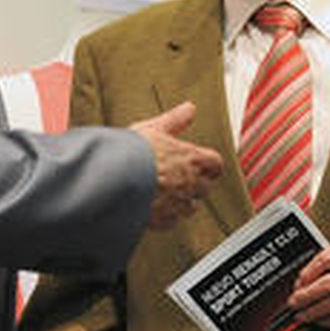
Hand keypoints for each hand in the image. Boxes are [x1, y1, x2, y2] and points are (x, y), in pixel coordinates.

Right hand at [131, 102, 223, 229]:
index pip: (215, 164)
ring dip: (182, 202)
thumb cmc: (133, 153)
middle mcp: (189, 183)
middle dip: (197, 184)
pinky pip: (171, 222)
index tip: (204, 163)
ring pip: (190, 207)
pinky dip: (166, 217)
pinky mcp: (162, 220)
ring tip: (167, 195)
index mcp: (192, 159)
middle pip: (205, 187)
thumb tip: (189, 109)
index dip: (210, 164)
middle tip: (183, 179)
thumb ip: (175, 120)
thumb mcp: (154, 128)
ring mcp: (177, 204)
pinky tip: (155, 210)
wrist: (113, 180)